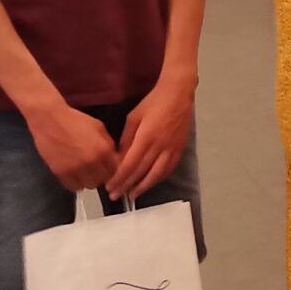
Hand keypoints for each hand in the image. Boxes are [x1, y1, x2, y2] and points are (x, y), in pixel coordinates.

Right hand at [28, 104, 119, 192]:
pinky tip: (74, 173)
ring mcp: (76, 168)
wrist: (49, 119)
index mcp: (104, 149)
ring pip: (89, 185)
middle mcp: (91, 161)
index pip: (116, 170)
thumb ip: (108, 144)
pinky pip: (73, 187)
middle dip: (101, 175)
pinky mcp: (61, 173)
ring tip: (84, 171)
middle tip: (95, 169)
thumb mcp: (99, 127)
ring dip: (88, 180)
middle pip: (103, 180)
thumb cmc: (73, 120)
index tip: (108, 168)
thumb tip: (114, 158)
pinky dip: (75, 182)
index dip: (112, 169)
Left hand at [108, 75, 193, 200]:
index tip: (110, 186)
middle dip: (127, 186)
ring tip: (132, 195)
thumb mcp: (133, 117)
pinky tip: (150, 183)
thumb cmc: (153, 102)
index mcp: (146, 137)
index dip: (120, 178)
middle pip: (142, 172)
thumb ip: (126, 139)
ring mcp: (172, 149)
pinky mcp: (180, 149)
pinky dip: (159, 179)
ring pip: (157, 174)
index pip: (130, 164)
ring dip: (144, 187)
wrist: (178, 94)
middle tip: (116, 196)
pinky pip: (169, 169)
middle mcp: (160, 146)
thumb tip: (119, 158)